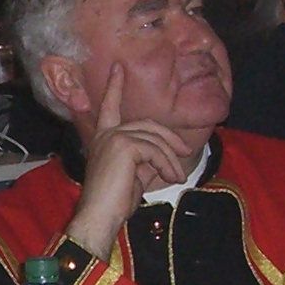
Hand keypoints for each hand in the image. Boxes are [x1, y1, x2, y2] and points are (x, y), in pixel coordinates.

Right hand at [63, 64, 201, 255]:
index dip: (115, 87)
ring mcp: (114, 137)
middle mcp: (106, 134)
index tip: (119, 67)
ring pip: (154, 138)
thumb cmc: (114, 204)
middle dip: (169, 137)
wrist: (100, 216)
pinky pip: (155, 149)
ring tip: (177, 176)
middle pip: (146, 124)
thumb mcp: (133, 176)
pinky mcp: (123, 145)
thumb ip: (144, 160)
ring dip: (170, 158)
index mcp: (104, 139)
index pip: (109, 107)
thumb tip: (165, 158)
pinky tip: (171, 177)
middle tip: (185, 152)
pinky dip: (167, 164)